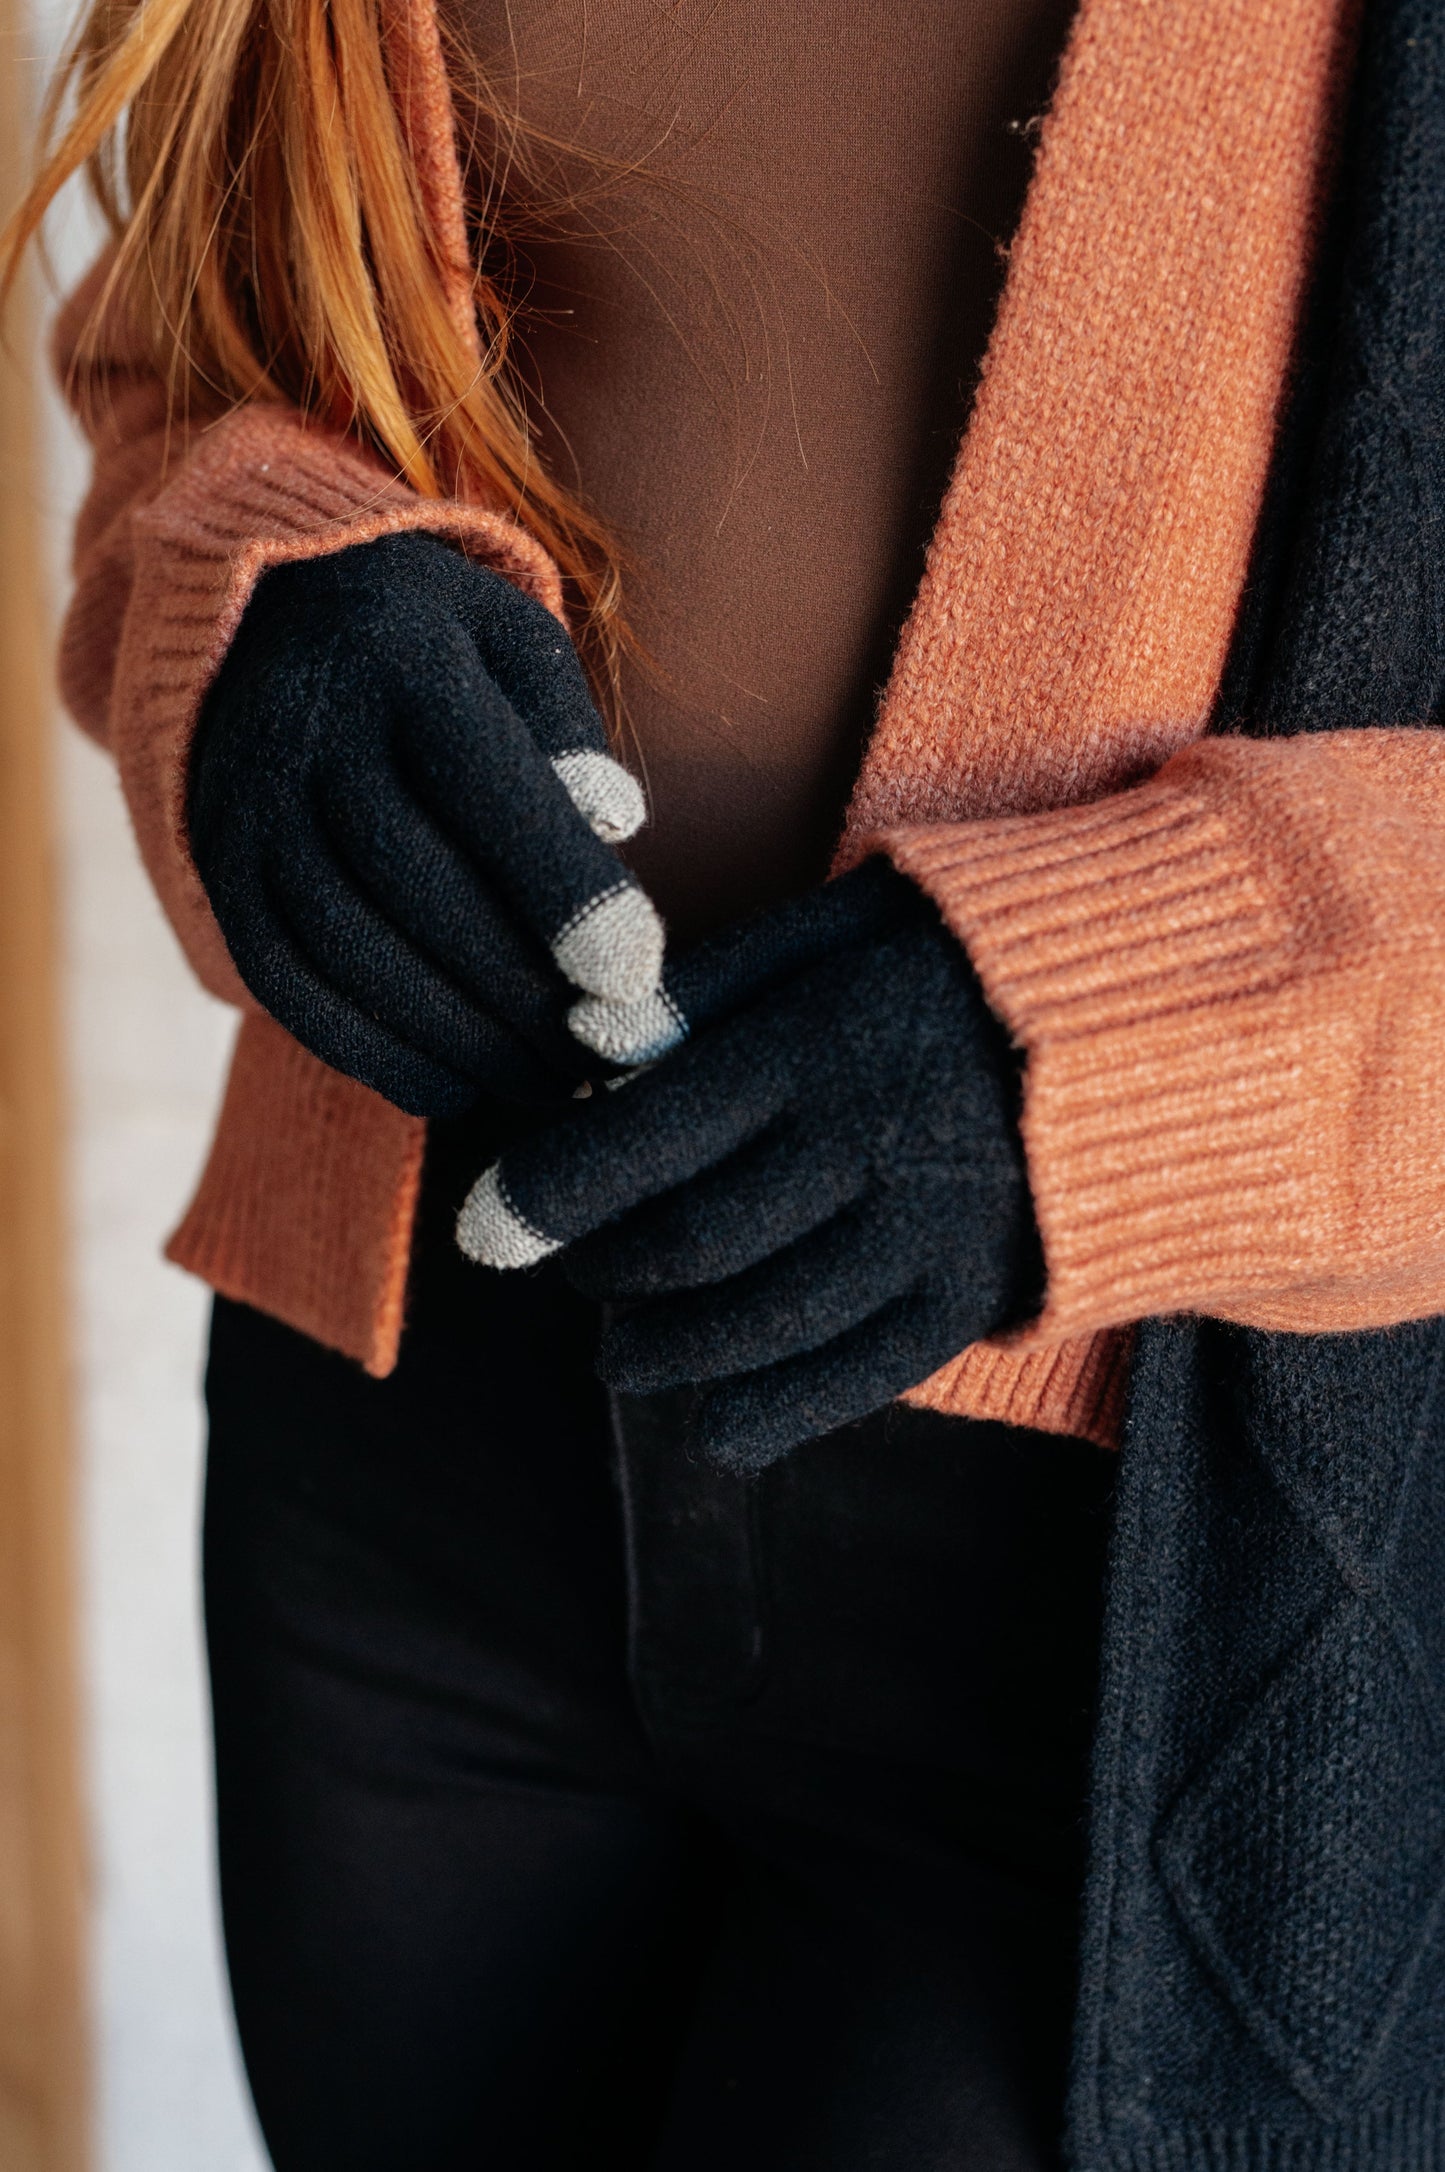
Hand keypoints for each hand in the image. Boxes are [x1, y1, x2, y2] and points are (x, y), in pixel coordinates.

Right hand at [188, 532, 665, 1114]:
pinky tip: (453, 1085)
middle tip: (603, 1062)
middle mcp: (311, 731)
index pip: (490, 789)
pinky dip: (373, 1053)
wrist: (268, 619)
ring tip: (545, 1087)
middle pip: (421, 889)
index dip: (563, 894)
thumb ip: (570, 734)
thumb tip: (616, 827)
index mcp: (405, 658)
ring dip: (457, 1041)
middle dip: (521, 995)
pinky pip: (287, 985)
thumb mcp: (515, 645)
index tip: (634, 981)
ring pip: (353, 951)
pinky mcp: (220, 872)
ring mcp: (249, 807)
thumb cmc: (439, 649)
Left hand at [456, 861, 1043, 1466]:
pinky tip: (709, 1414)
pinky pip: (847, 1385)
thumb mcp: (842, 922)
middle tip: (567, 1268)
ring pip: (755, 1331)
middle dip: (600, 1272)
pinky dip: (761, 1415)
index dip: (547, 1196)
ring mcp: (925, 1236)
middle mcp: (867, 1150)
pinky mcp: (970, 1300)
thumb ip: (717, 982)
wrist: (1151, 1023)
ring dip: (661, 1355)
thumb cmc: (962, 958)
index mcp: (819, 1045)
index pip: (647, 1143)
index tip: (484, 1227)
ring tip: (620, 1349)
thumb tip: (593, 1047)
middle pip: (688, 1249)